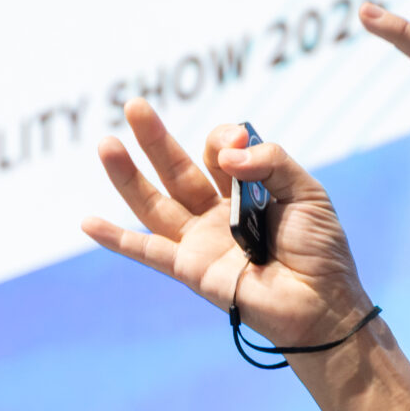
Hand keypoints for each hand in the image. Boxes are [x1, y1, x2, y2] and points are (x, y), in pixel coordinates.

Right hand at [81, 100, 374, 351]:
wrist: (321, 305)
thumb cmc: (320, 250)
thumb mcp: (306, 191)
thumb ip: (270, 162)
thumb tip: (226, 156)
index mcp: (246, 189)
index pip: (220, 153)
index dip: (224, 141)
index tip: (237, 146)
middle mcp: (217, 212)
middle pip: (176, 169)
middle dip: (155, 138)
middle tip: (134, 106)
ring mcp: (200, 241)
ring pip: (155, 203)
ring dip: (127, 175)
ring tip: (106, 143)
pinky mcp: (191, 269)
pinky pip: (147, 251)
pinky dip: (116, 238)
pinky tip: (88, 222)